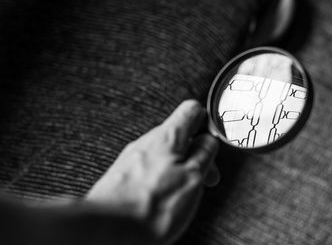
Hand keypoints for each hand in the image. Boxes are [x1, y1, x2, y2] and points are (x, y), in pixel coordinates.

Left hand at [86, 100, 219, 244]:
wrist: (108, 230)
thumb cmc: (149, 208)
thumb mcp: (192, 178)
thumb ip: (203, 154)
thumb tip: (209, 141)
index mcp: (167, 136)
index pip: (191, 110)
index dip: (207, 121)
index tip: (213, 139)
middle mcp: (147, 142)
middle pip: (179, 135)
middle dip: (196, 153)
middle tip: (205, 176)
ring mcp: (132, 158)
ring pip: (164, 154)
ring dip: (179, 168)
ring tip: (184, 192)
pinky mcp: (122, 176)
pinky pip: (149, 169)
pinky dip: (162, 179)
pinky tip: (163, 198)